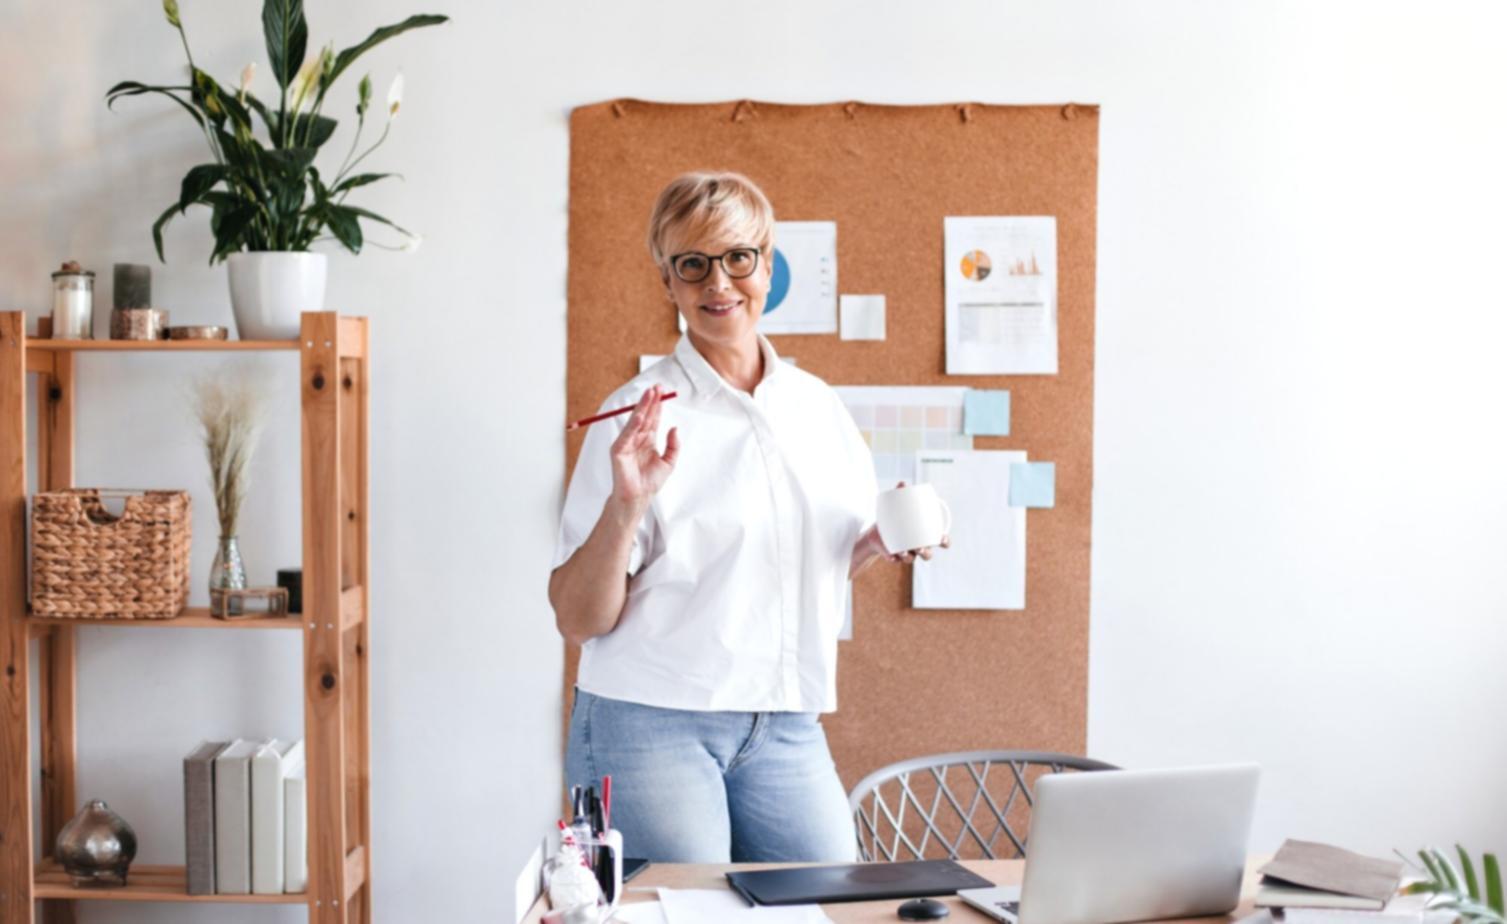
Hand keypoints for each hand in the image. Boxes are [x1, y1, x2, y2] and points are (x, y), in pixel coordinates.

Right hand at [609, 385, 679, 506]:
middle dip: (650, 401)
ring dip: (642, 407)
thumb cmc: (650, 482)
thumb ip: (673, 445)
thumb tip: (674, 428)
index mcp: (647, 440)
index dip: (657, 405)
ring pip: (636, 421)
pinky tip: (641, 415)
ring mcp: (626, 443)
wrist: (639, 498)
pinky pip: (626, 435)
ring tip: (650, 394)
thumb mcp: (669, 462)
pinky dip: (633, 425)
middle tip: (657, 386)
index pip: (653, 418)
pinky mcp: (618, 451)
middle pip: (644, 415)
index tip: (663, 391)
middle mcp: (636, 439)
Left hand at [880, 481, 949, 563]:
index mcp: (925, 536)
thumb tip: (903, 484)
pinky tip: (891, 557)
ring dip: (908, 557)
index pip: (940, 542)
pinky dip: (894, 559)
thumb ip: (902, 494)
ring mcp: (906, 553)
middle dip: (926, 553)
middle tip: (919, 547)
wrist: (877, 531)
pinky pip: (896, 561)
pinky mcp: (894, 556)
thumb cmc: (894, 518)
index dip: (945, 542)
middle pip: (927, 555)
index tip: (942, 538)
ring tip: (902, 551)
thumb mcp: (897, 506)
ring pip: (911, 559)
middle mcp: (917, 547)